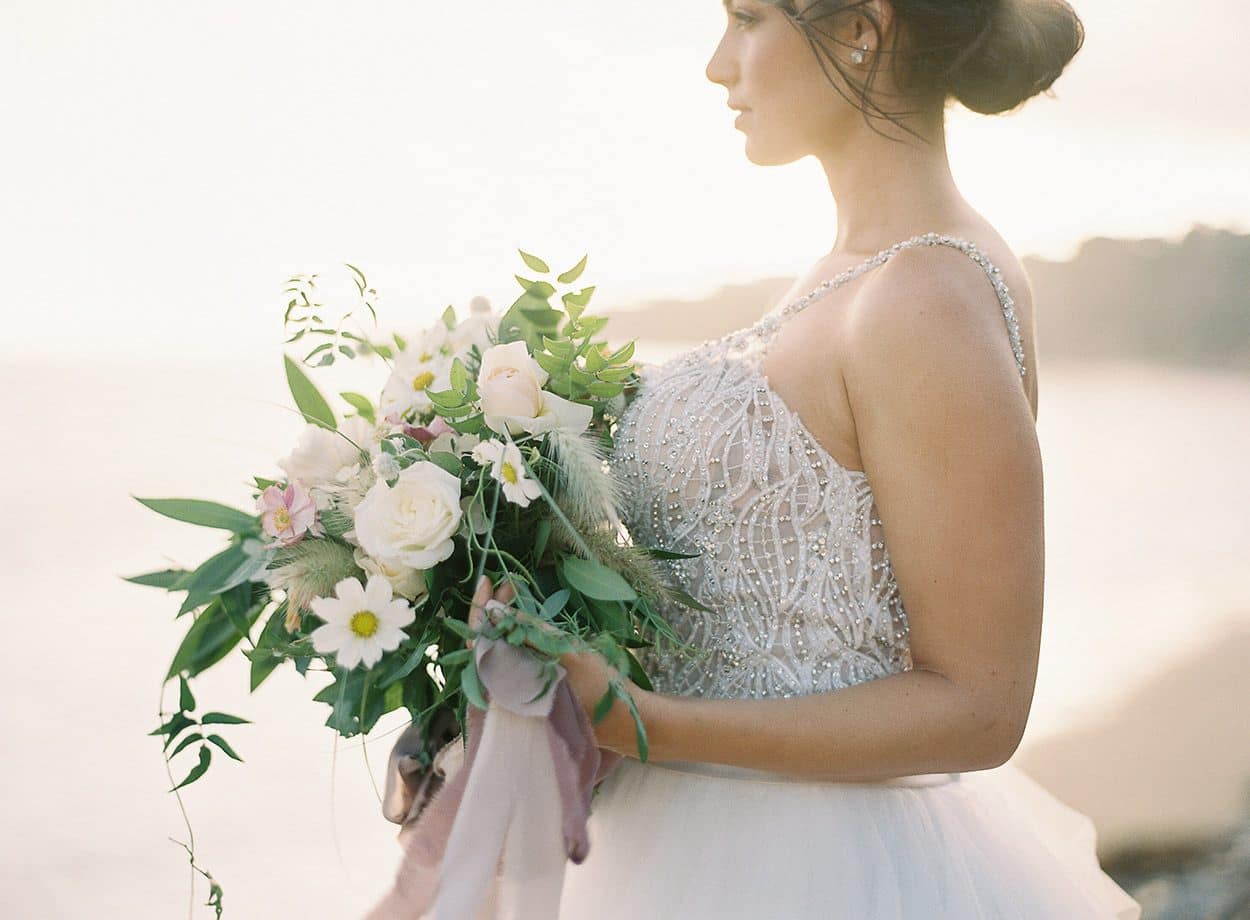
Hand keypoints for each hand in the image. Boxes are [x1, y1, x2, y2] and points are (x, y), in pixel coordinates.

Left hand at [466, 574, 646, 755]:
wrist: (622, 718)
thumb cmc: (598, 686)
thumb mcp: (568, 653)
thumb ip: (533, 633)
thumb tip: (500, 611)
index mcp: (509, 684)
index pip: (480, 640)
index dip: (481, 608)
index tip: (489, 581)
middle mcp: (507, 689)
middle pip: (489, 642)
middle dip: (497, 609)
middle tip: (509, 584)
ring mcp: (520, 689)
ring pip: (503, 648)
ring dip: (507, 619)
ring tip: (515, 593)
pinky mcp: (533, 687)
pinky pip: (515, 656)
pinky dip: (518, 634)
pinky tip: (527, 618)